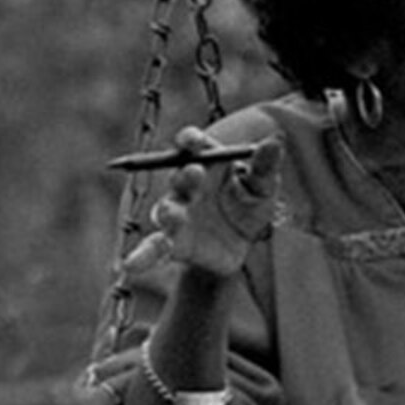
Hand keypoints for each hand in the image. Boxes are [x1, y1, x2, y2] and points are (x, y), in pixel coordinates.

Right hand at [122, 127, 278, 288]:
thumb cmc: (248, 204)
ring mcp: (177, 215)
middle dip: (184, 176)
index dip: (190, 140)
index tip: (193, 140)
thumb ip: (265, 166)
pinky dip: (142, 256)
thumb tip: (274, 142)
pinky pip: (154, 249)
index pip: (192, 147)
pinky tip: (130, 265)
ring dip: (168, 212)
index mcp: (204, 164)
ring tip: (172, 214)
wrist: (242, 244)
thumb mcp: (262, 186)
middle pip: (178, 178)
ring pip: (166, 211)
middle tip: (194, 173)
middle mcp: (185, 187)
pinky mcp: (174, 244)